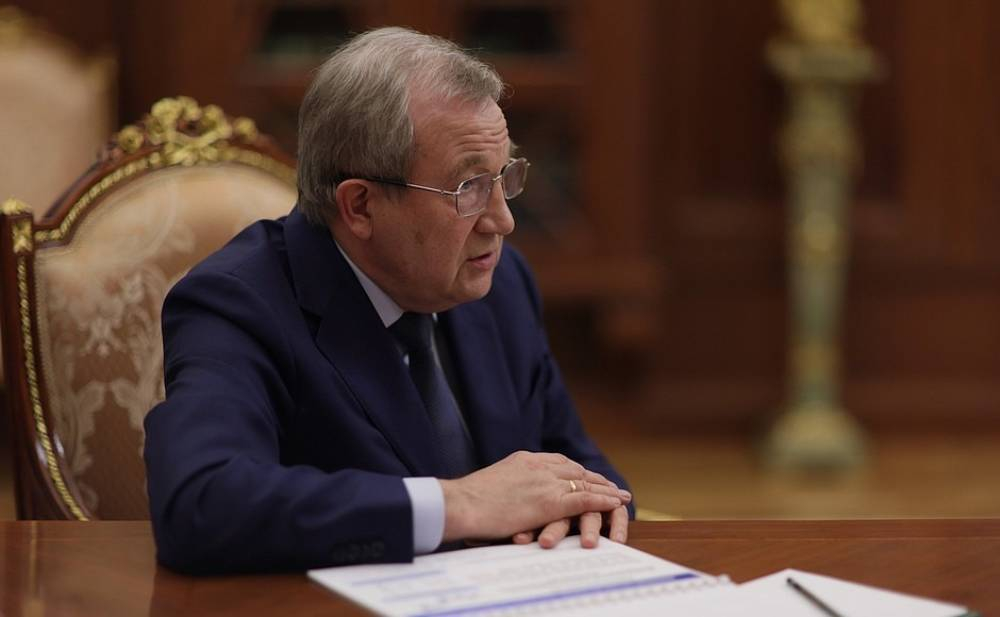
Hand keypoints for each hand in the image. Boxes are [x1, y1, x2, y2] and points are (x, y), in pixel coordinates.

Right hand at [439, 451, 628, 542]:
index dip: (575, 471)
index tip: (586, 476)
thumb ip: (507, 486)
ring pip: (585, 483)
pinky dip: (603, 501)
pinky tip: (615, 504)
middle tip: (611, 485)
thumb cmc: (466, 502)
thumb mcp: (490, 485)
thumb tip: (506, 496)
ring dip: (605, 489)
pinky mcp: (550, 502)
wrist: (461, 504)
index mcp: (523, 460)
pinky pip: (584, 500)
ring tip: (621, 496)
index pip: (558, 462)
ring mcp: (545, 483)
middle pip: (575, 470)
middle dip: (595, 478)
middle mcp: (538, 466)